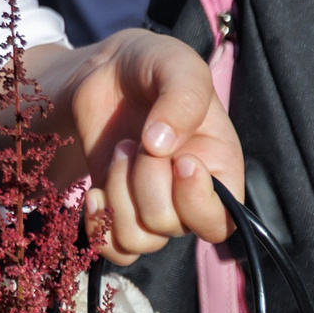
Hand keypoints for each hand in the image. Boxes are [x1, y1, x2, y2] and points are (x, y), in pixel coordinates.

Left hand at [13, 32, 242, 262]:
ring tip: (119, 151)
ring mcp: (151, 205)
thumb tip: (162, 145)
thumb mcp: (178, 65)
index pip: (220, 221)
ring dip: (119, 195)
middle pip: (171, 225)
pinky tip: (92, 192)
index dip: (198, 201)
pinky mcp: (117, 208)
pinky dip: (99, 226)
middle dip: (146, 181)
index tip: (180, 159)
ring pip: (138, 239)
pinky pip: (112, 247)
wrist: (108, 71)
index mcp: (219, 168)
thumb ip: (182, 98)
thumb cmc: (155, 66)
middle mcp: (189, 196)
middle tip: (137, 140)